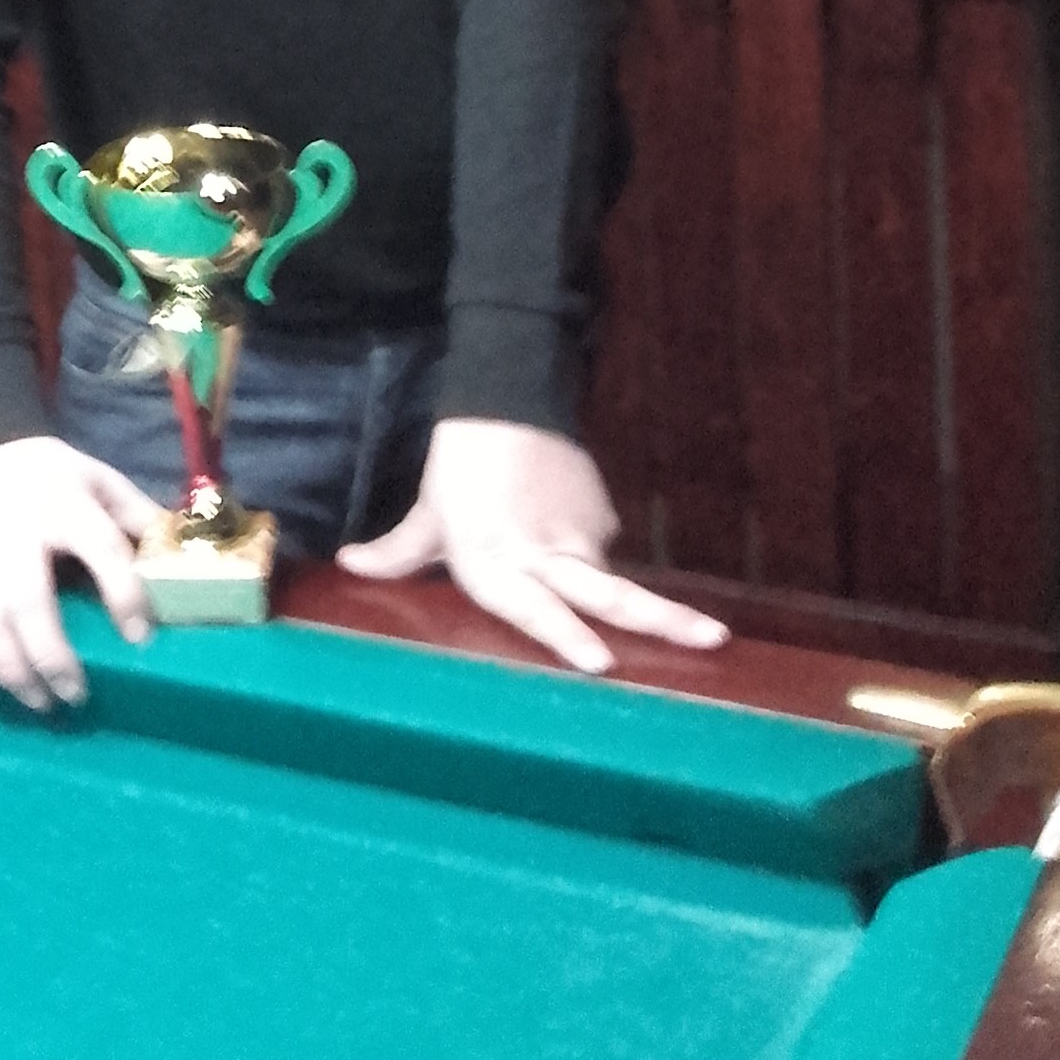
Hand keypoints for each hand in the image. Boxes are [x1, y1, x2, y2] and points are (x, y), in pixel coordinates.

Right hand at [0, 435, 161, 711]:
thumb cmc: (50, 478)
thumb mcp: (98, 480)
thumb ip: (134, 516)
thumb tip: (177, 556)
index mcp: (62, 499)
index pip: (100, 546)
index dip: (123, 594)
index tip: (139, 637)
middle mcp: (10, 524)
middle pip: (27, 600)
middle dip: (51, 657)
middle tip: (74, 695)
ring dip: (9, 671)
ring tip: (38, 700)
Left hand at [336, 419, 728, 674]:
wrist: (504, 397)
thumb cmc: (458, 466)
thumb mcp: (429, 513)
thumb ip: (398, 552)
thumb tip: (349, 565)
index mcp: (494, 562)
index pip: (534, 607)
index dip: (565, 634)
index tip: (601, 662)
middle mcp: (542, 554)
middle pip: (607, 593)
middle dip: (659, 620)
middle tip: (710, 640)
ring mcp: (577, 533)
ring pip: (615, 578)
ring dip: (661, 609)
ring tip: (710, 636)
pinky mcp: (599, 512)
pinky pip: (601, 545)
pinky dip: (593, 553)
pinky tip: (575, 537)